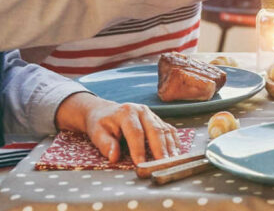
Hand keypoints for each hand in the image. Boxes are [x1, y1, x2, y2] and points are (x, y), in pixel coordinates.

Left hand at [55, 92, 179, 163]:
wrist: (104, 111)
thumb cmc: (101, 124)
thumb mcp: (97, 133)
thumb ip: (106, 145)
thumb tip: (114, 157)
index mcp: (127, 113)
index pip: (135, 132)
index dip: (139, 149)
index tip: (140, 163)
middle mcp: (142, 110)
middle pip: (155, 129)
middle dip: (160, 148)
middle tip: (163, 164)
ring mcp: (151, 114)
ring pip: (164, 130)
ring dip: (170, 146)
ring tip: (172, 161)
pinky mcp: (157, 119)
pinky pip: (169, 129)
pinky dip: (174, 141)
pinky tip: (176, 153)